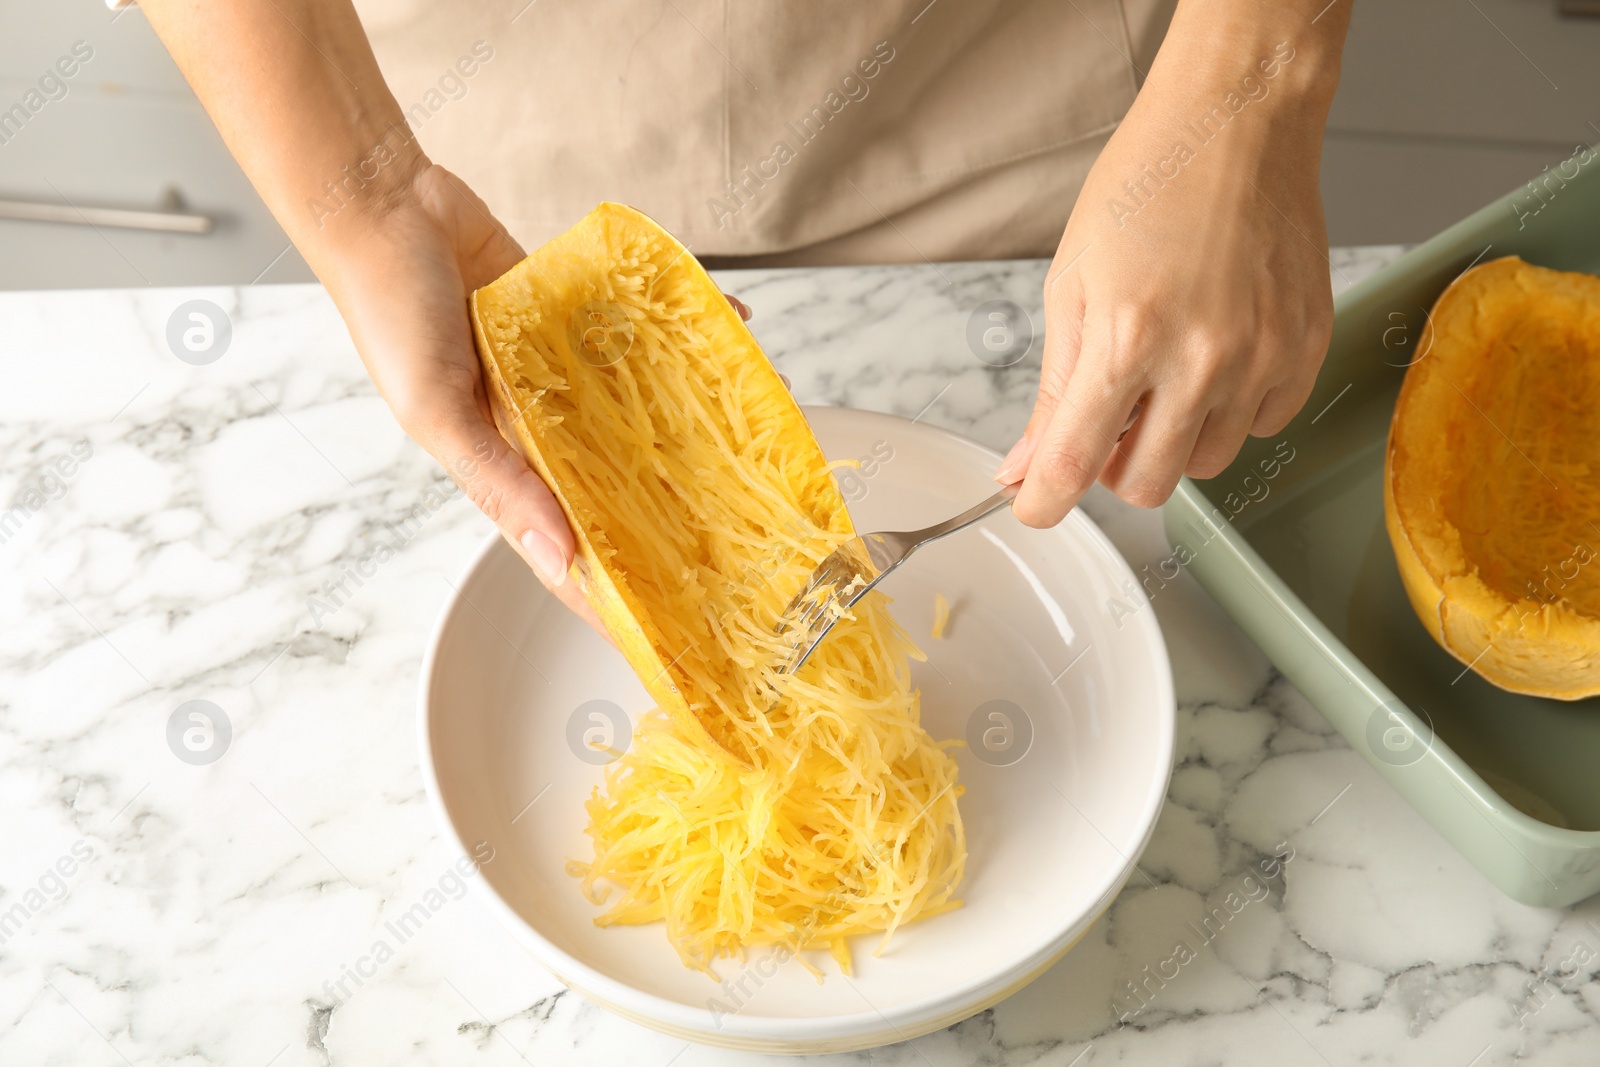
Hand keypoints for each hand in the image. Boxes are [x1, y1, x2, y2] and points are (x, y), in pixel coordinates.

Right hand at [329, 164, 752, 626]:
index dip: (613, 596)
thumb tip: (560, 555)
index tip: (668, 638)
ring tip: (760, 433)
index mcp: (502, 466)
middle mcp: (538, 430)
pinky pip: (637, 339)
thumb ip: (501, 481)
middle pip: (618, 489)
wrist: (387, 207)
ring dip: (694, 423)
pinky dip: (680, 334)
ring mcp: (560, 376)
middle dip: (674, 519)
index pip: (570, 550)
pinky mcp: (573, 324)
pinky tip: (730, 328)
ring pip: (638, 414)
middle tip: (743, 548)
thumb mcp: (436, 411)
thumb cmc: (391, 312)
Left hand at [996, 14, 1342, 526]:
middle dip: (1114, 467)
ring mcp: (1262, 358)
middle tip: (1107, 416)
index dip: (1043, 502)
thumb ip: (1052, 390)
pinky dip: (1230, 411)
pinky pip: (1261, 427)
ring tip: (1164, 373)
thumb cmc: (1148, 187)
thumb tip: (1024, 466)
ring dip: (1174, 439)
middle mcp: (1201, 360)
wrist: (1237, 126)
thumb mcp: (1071, 285)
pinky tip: (1215, 358)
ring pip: (1206, 464)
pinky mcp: (1306, 350)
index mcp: (1126, 339)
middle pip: (1146, 484)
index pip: (1074, 465)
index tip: (1033, 507)